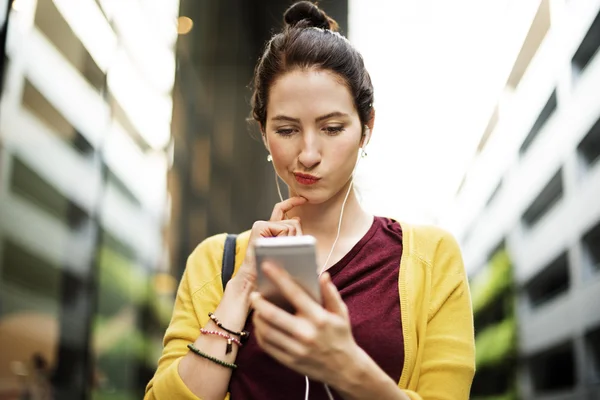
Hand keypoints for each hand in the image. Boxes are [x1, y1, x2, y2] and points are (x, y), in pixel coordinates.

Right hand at [226, 196, 306, 295]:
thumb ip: (290, 235)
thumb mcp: (285, 251)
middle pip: (293, 222)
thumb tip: (297, 219)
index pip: (283, 209)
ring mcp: (262, 225)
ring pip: (291, 227)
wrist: (255, 280)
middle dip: (298, 236)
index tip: (304, 199)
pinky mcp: (260, 227)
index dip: (293, 202)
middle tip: (289, 250)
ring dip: (292, 241)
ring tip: (281, 253)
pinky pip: (284, 229)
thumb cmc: (270, 269)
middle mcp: (266, 224)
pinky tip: (276, 247)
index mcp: (270, 229)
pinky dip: (285, 239)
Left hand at [250, 263, 358, 387]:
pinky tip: (261, 326)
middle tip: (254, 294)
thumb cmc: (341, 335)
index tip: (266, 266)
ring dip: (257, 318)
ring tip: (256, 309)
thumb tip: (323, 275)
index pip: (294, 293)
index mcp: (319, 318)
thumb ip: (331, 293)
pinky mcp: (290, 361)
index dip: (279, 278)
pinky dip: (260, 334)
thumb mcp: (341, 313)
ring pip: (266, 331)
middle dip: (259, 302)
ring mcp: (297, 349)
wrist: (345, 369)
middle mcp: (306, 334)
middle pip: (273, 315)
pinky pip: (268, 346)